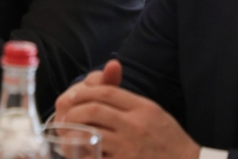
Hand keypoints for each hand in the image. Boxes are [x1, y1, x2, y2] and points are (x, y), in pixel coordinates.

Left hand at [55, 60, 199, 158]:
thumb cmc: (170, 141)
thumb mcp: (154, 113)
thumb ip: (129, 100)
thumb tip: (103, 86)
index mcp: (143, 108)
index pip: (106, 91)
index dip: (85, 91)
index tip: (77, 96)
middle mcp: (135, 125)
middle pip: (94, 109)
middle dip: (75, 110)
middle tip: (68, 115)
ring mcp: (128, 147)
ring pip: (91, 133)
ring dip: (74, 132)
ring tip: (68, 133)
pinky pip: (96, 156)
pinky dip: (83, 154)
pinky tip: (79, 152)